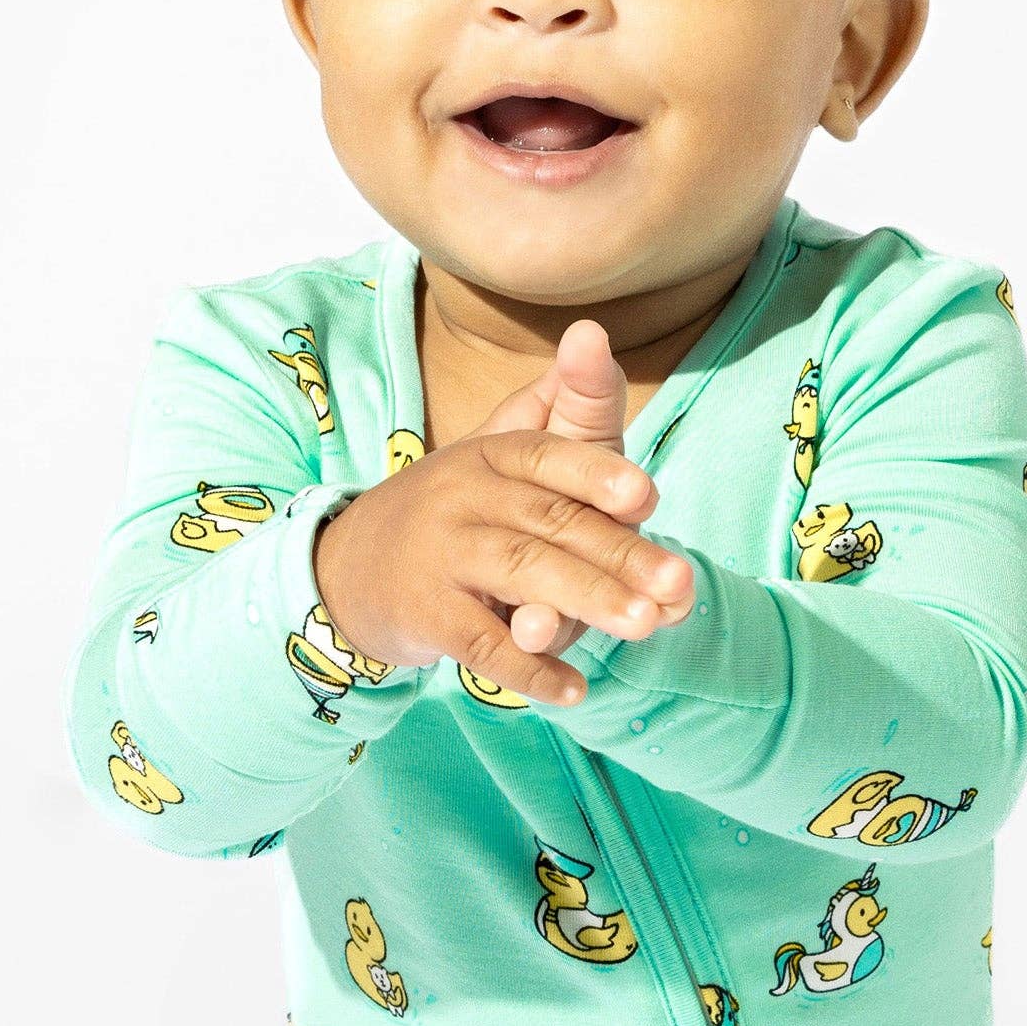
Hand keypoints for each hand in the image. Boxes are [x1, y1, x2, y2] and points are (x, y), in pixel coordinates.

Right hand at [313, 320, 694, 706]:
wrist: (348, 569)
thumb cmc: (455, 512)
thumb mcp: (498, 453)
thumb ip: (559, 410)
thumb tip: (592, 334)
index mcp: (490, 455)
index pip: (546, 456)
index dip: (594, 472)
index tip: (647, 494)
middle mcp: (463, 497)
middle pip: (549, 522)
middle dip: (618, 553)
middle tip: (678, 584)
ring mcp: (442, 557)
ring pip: (521, 575)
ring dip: (586, 602)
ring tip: (643, 626)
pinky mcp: (424, 616)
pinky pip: (482, 646)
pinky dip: (530, 670)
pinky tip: (576, 691)